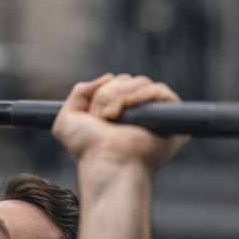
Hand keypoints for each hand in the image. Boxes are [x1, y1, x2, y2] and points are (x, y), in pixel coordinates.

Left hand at [52, 74, 188, 171]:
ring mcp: (154, 117)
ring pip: (142, 83)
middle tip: (103, 116)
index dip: (104, 91)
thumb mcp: (67, 118)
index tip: (94, 113)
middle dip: (110, 93)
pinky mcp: (171, 121)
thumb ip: (79, 92)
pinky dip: (145, 93)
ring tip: (113, 115)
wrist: (106, 161)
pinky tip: (132, 105)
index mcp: (117, 113)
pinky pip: (162, 92)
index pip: (117, 84)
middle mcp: (136, 115)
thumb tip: (108, 77)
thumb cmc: (87, 148)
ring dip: (122, 94)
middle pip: (128, 81)